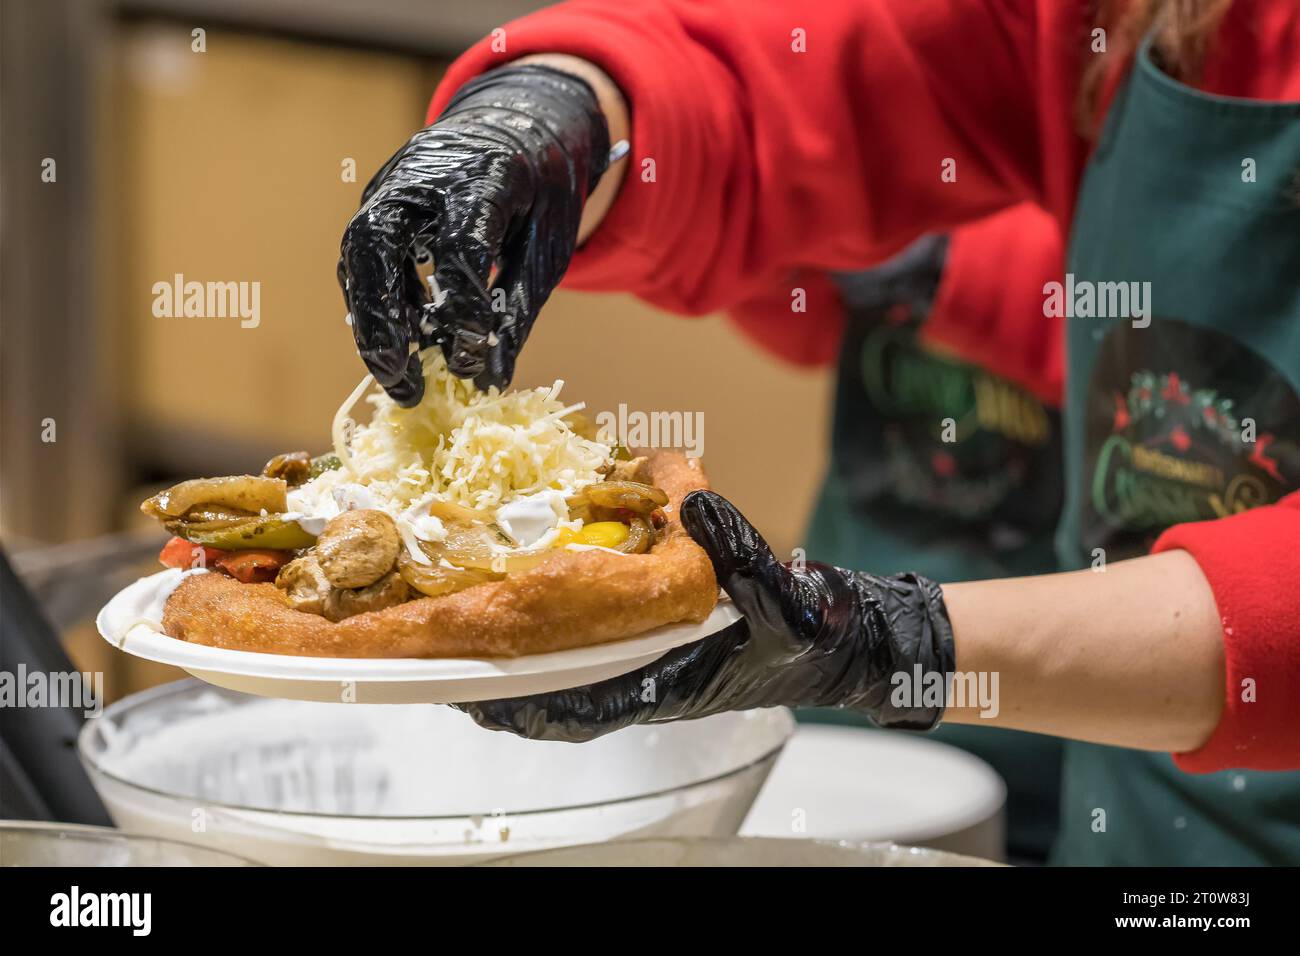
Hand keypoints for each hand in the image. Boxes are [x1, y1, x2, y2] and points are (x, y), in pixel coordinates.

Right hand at [338, 64, 610, 403]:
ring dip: (371, 321)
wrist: (518, 123)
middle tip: (401, 380)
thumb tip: (492, 377)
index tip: (468, 360)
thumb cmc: (541, 188)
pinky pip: (364, 258)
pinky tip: (407, 340)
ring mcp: (391, 184)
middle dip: (382, 319)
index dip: (462, 307)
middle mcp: (423, 174)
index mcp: (483, 175)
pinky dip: (379, 303)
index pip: (461, 246)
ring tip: (400, 378)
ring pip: (358, 254)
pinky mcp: (377, 201)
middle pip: (377, 243)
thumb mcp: (548, 246)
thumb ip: (518, 308)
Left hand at [457, 491, 955, 740]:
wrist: (845, 639)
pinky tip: (534, 594)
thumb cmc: (815, 631)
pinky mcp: (657, 642)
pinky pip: (592, 644)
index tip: (463, 685)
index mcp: (666, 681)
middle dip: (496, 675)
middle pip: (552, 691)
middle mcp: (646, 677)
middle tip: (437, 644)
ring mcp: (648, 662)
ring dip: (518, 650)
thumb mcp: (785, 591)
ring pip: (566, 667)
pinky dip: (557, 627)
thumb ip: (741, 551)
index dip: (515, 700)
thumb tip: (692, 502)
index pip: (574, 706)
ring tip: (466, 619)